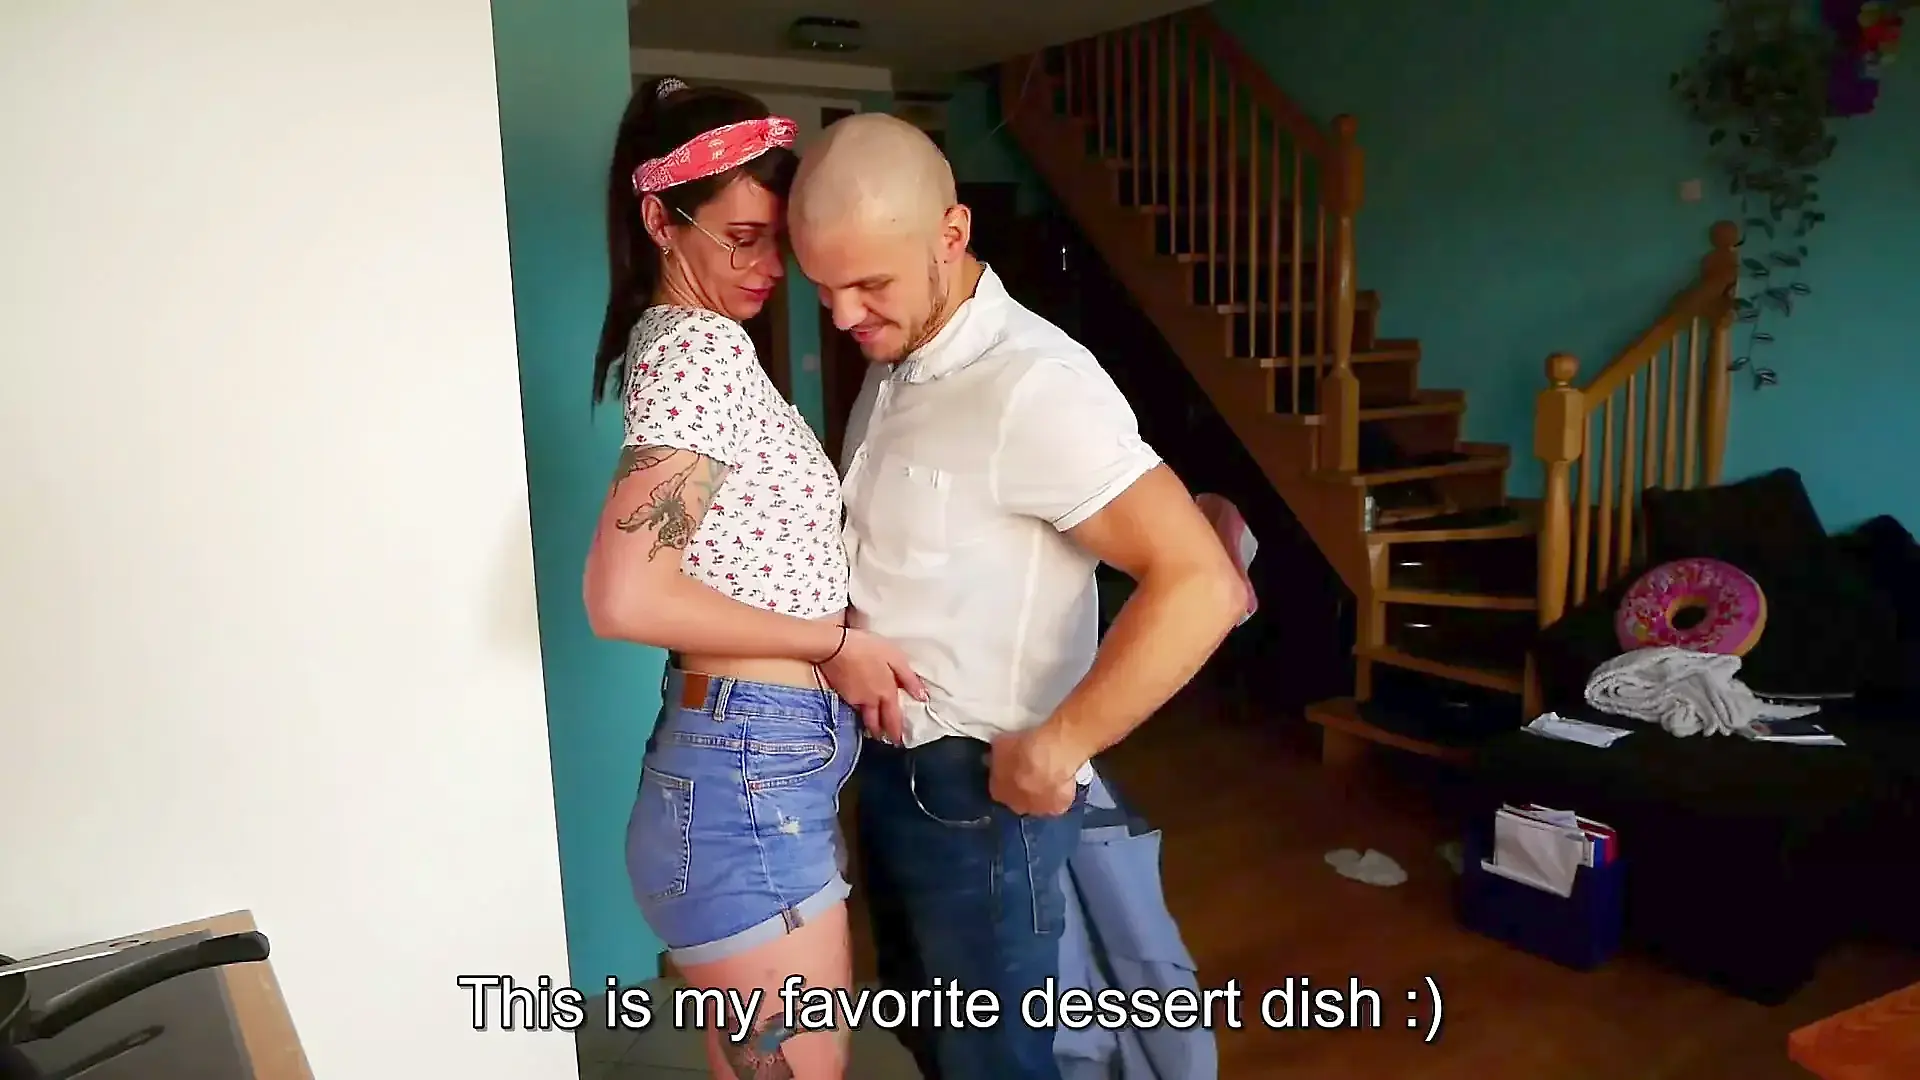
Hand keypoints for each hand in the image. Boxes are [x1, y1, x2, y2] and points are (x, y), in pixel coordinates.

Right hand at [817, 627, 926, 743]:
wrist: (835, 647)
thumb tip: (923, 697)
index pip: (893, 718)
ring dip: (868, 724)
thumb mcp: (895, 658)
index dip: (895, 731)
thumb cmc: (868, 649)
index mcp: (886, 693)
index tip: (898, 742)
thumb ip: (909, 679)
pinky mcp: (841, 693)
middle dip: (880, 733)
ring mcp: (854, 698)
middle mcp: (870, 701)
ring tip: (872, 729)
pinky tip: (857, 708)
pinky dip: (857, 711)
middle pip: (876, 723)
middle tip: (883, 740)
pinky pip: (853, 707)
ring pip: (863, 716)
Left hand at [988, 724, 1081, 815]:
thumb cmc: (1023, 748)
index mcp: (999, 792)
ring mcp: (1039, 809)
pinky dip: (1060, 792)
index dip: (1006, 776)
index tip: (1012, 765)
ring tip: (1049, 771)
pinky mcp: (1059, 807)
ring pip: (1039, 801)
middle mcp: (1017, 806)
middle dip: (1022, 786)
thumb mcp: (1000, 743)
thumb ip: (996, 755)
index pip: (998, 787)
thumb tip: (994, 756)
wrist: (1050, 755)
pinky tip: (1062, 778)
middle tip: (1030, 769)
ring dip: (1041, 790)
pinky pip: (1058, 800)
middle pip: (1018, 797)